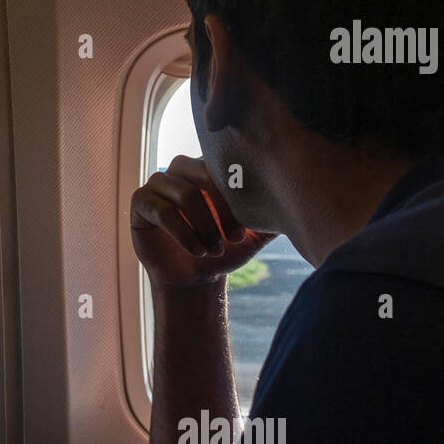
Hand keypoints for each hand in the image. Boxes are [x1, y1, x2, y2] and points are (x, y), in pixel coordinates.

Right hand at [130, 155, 276, 288]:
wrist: (195, 278)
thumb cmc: (223, 250)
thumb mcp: (253, 235)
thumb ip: (272, 218)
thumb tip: (302, 203)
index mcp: (208, 168)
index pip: (221, 165)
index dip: (233, 197)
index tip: (243, 231)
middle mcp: (181, 170)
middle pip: (200, 174)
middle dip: (219, 210)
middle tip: (231, 239)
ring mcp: (158, 183)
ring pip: (183, 194)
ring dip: (203, 225)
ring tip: (213, 249)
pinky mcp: (140, 202)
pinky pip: (161, 211)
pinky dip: (183, 233)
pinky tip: (197, 251)